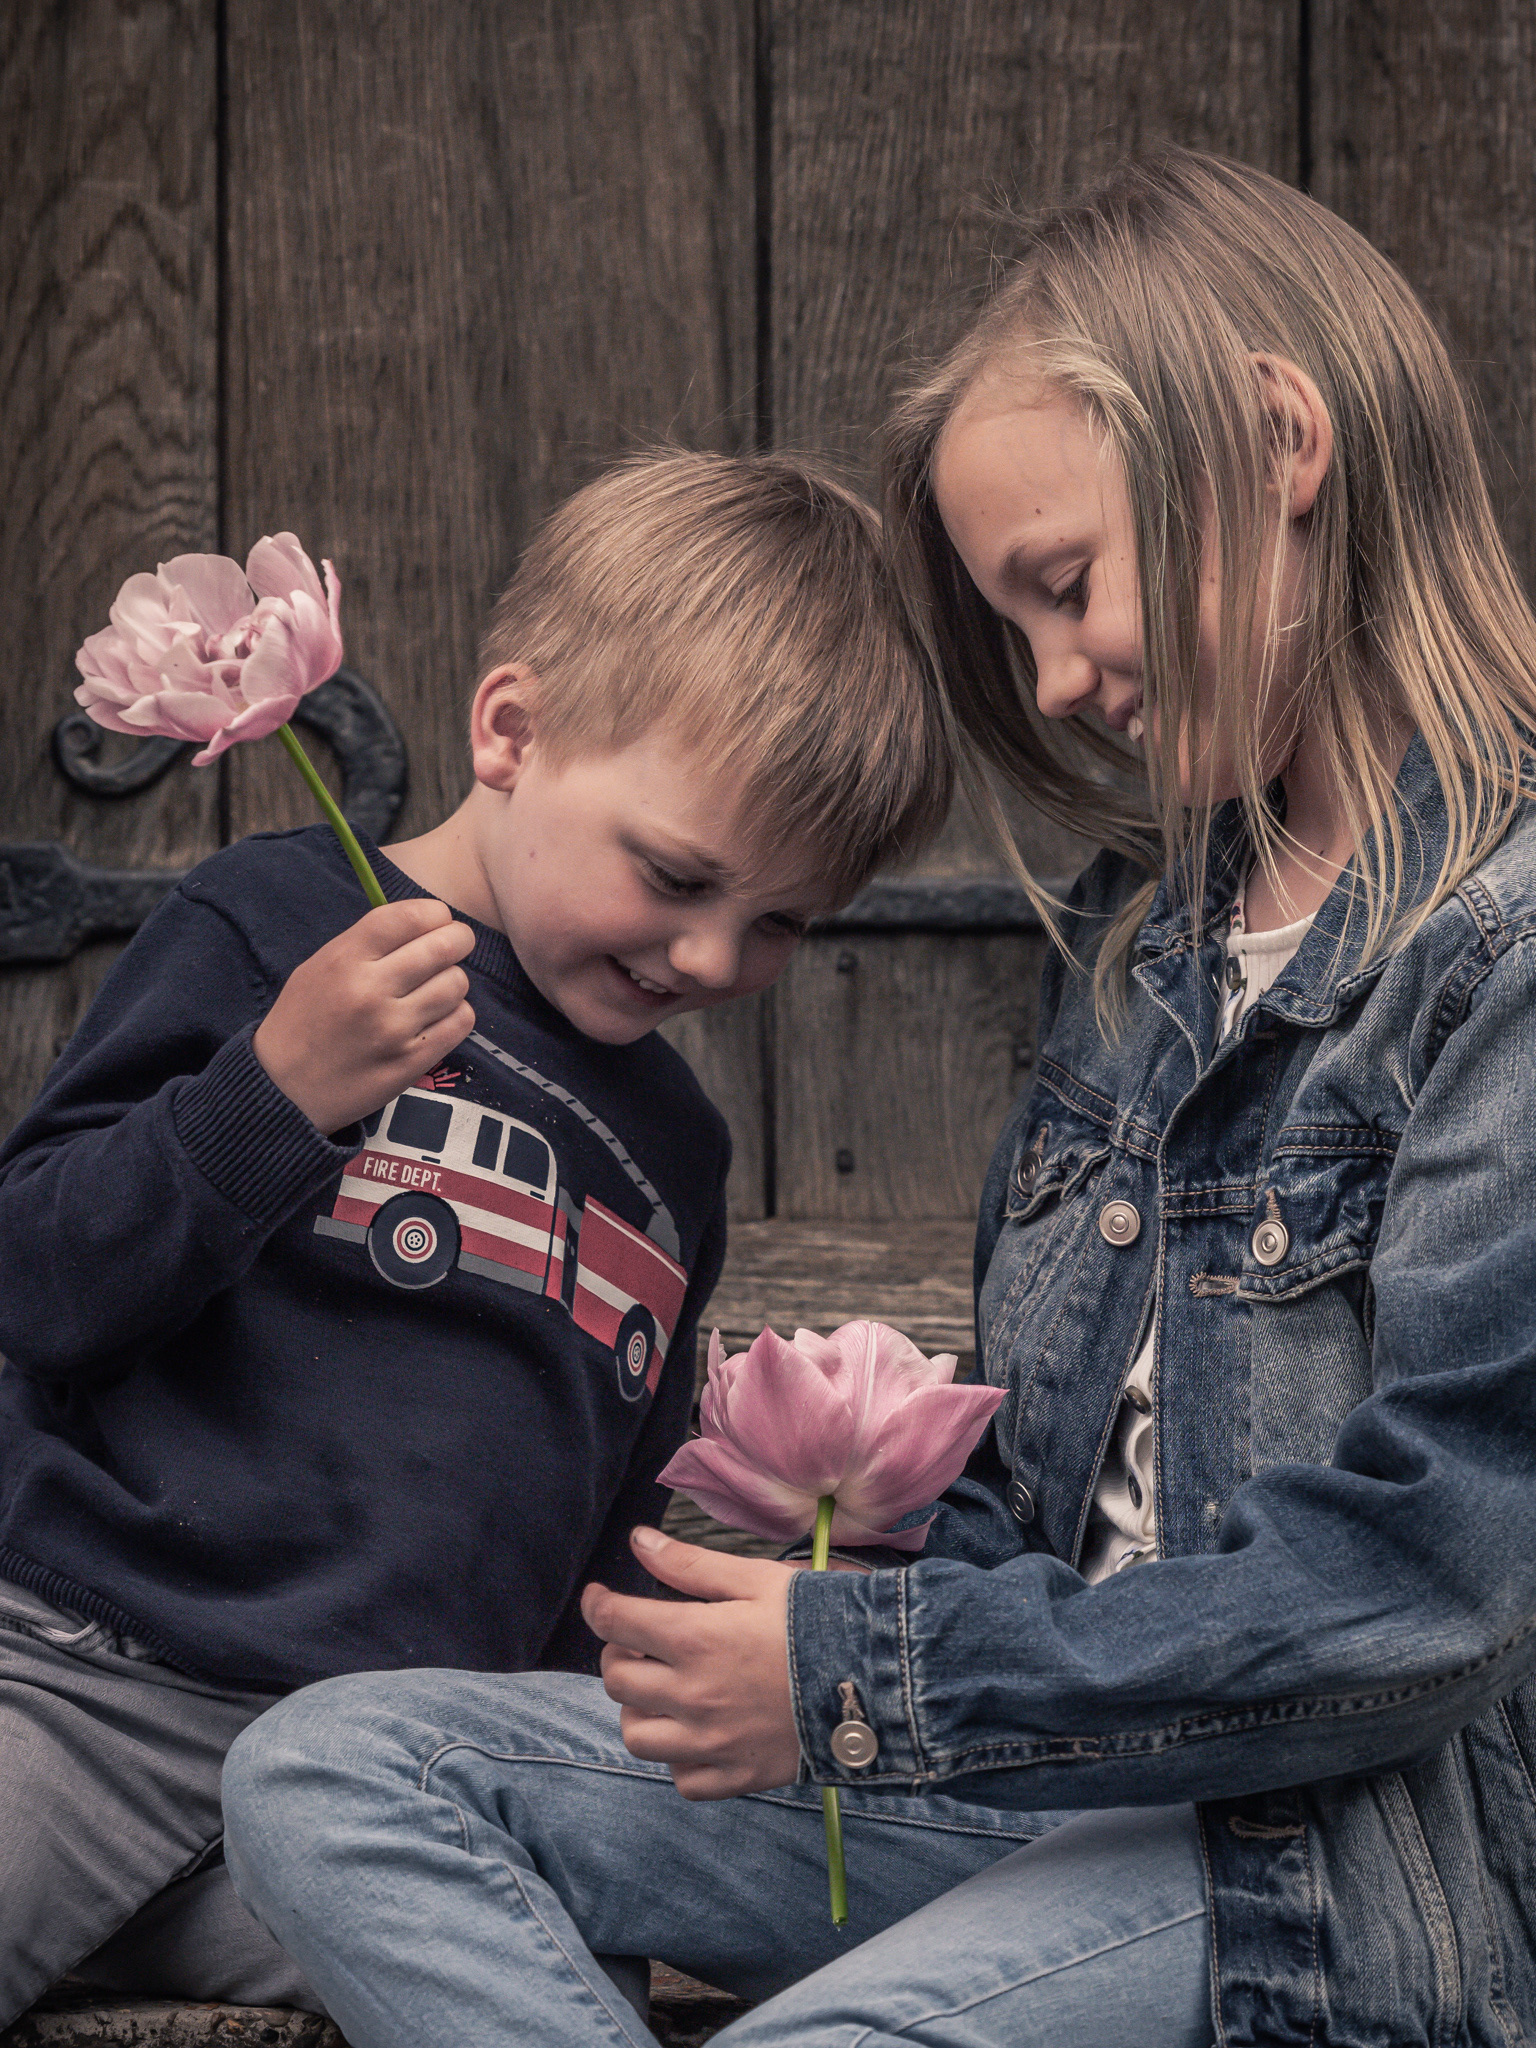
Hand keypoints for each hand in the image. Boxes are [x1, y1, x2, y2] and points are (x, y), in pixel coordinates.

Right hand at [253, 899, 475, 1132]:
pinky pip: (461, 1021)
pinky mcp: (413, 1060)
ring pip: (457, 984)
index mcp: (344, 960)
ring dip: (453, 981)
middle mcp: (371, 990)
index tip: (439, 919)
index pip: (409, 917)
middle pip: (444, 947)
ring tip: (435, 988)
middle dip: (458, 940)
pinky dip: (456, 1013)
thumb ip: (366, 944)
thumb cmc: (302, 1022)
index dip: (436, 913)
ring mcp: (394, 1028)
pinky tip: (438, 1016)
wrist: (284, 1090)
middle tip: (456, 945)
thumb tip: (422, 925)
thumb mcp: (318, 968)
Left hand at [581, 1527, 804, 1799]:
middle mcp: (693, 1696)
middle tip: (643, 1640)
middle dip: (620, 1654)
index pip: (615, 1623)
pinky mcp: (735, 1776)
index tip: (600, 1598)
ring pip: (637, 1736)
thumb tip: (639, 1542)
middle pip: (617, 1681)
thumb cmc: (817, 1620)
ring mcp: (712, 1743)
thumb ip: (690, 1564)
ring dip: (639, 1708)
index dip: (598, 1606)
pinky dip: (679, 1756)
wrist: (877, 1680)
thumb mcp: (755, 1578)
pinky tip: (697, 1730)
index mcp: (695, 1639)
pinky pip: (681, 1778)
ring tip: (662, 1688)